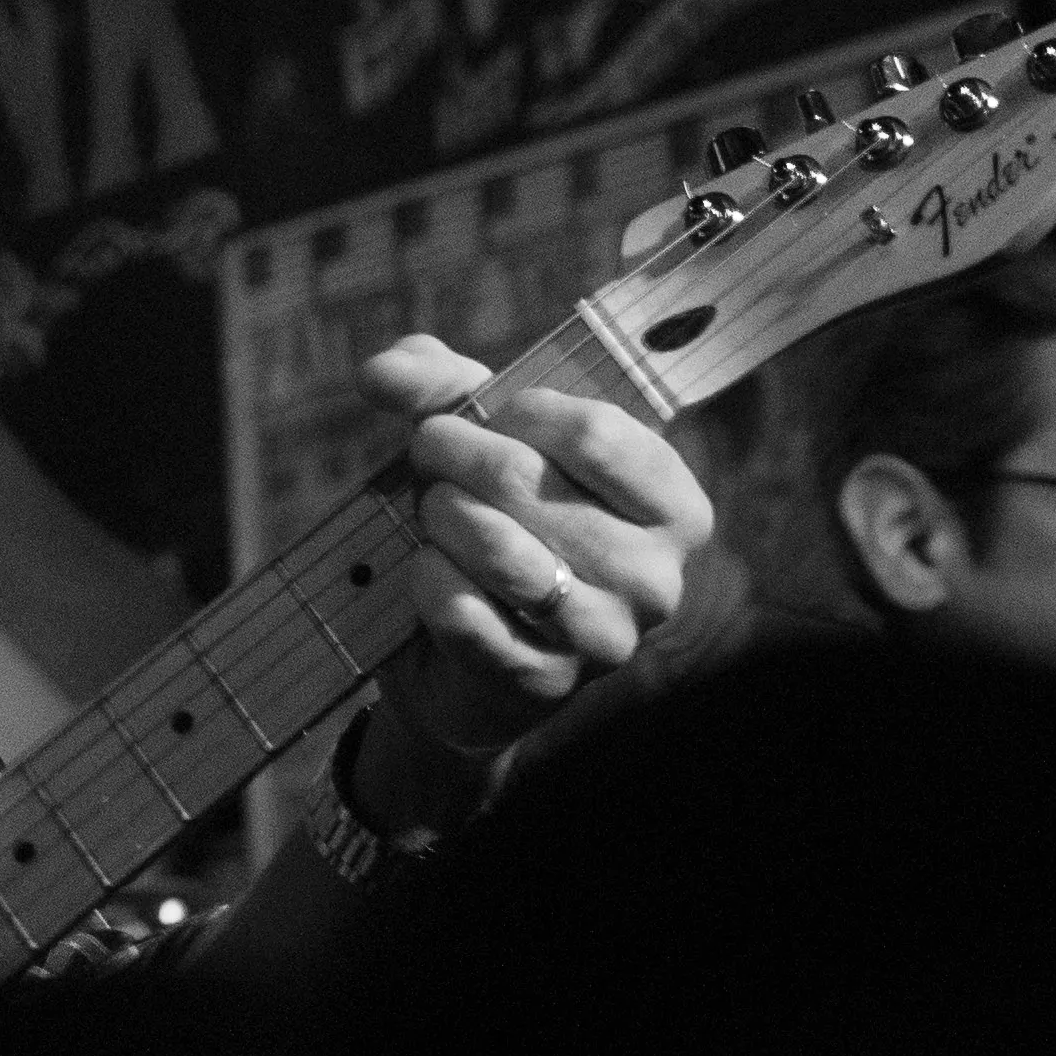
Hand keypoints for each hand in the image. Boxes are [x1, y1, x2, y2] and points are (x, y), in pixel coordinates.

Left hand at [355, 335, 712, 815]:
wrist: (461, 655)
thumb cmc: (493, 523)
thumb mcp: (482, 440)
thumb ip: (439, 386)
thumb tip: (381, 372)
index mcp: (674, 507)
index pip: (592, 429)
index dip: (512, 412)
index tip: (481, 418)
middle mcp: (657, 577)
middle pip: (526, 482)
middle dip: (454, 456)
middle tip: (428, 455)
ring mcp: (605, 637)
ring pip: (498, 550)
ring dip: (440, 517)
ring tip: (431, 511)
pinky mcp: (541, 683)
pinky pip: (463, 614)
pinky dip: (427, 580)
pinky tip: (424, 569)